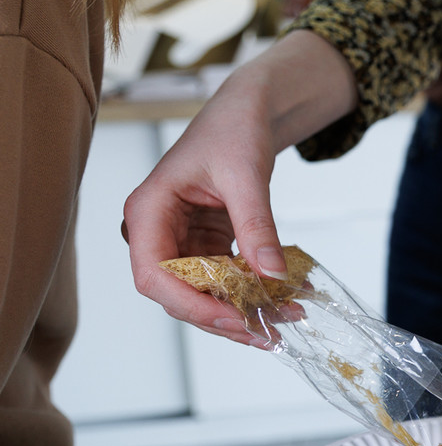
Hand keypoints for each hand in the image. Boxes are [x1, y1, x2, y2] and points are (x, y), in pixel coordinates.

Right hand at [123, 81, 284, 345]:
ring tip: (289, 317)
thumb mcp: (247, 176)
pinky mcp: (207, 245)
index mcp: (148, 212)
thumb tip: (271, 276)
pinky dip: (255, 291)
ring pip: (206, 293)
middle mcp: (157, 232)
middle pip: (179, 294)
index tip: (234, 319)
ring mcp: (182, 241)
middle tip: (270, 334)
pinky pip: (227, 279)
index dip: (190, 305)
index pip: (153, 275)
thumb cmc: (233, 129)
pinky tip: (290, 297)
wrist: (248, 112)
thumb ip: (257, 226)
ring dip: (245, 309)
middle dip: (225, 317)